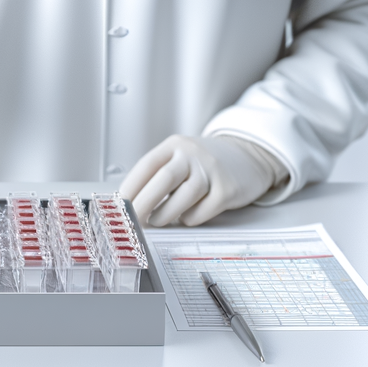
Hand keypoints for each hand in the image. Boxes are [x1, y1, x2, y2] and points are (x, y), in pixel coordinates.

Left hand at [119, 135, 278, 226]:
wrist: (247, 155)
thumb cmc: (205, 163)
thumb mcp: (181, 157)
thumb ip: (160, 174)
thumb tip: (133, 201)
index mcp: (175, 146)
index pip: (148, 164)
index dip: (131, 185)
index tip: (120, 203)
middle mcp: (192, 155)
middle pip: (164, 179)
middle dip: (144, 202)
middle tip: (132, 220)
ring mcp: (211, 171)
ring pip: (183, 196)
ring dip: (165, 214)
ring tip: (157, 221)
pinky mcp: (227, 190)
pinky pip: (202, 211)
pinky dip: (190, 218)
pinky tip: (187, 216)